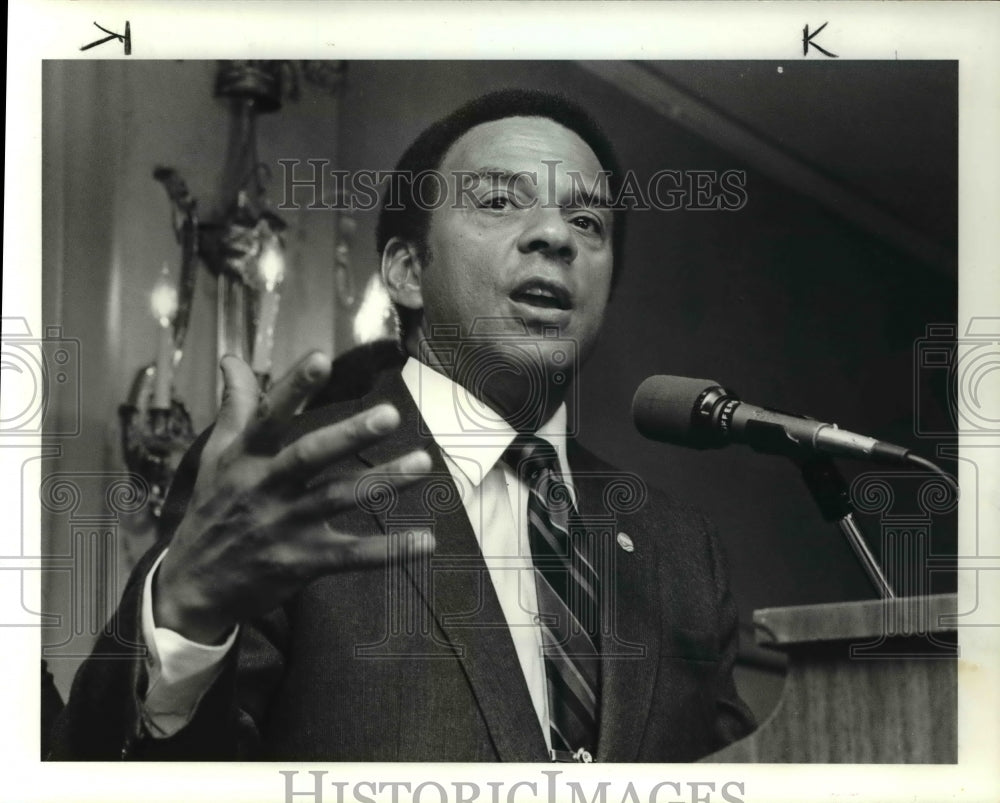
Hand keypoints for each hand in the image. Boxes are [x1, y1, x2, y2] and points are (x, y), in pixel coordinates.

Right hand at [153, 352, 431, 644]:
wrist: (193, 588)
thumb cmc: (213, 511)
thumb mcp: (217, 457)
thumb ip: (235, 407)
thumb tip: (232, 359)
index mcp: (245, 458)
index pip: (268, 417)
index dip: (292, 388)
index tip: (321, 359)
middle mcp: (265, 488)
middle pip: (310, 457)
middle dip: (349, 435)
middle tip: (390, 414)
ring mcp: (285, 527)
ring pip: (339, 499)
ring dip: (383, 482)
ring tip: (422, 462)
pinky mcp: (303, 562)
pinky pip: (352, 556)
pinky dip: (390, 550)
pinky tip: (426, 540)